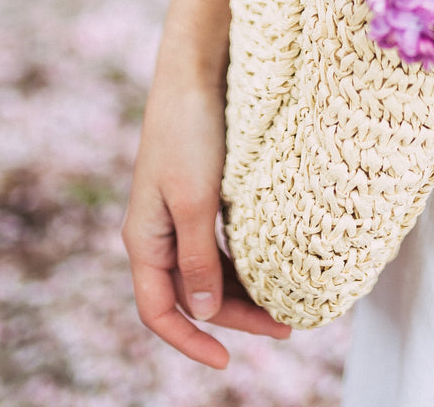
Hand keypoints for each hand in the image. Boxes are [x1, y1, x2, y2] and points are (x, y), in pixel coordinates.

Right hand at [122, 69, 290, 367]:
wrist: (197, 73)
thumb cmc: (191, 133)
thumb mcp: (196, 200)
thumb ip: (199, 257)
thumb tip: (203, 312)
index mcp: (145, 239)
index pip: (160, 311)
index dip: (191, 342)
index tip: (229, 361)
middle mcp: (159, 231)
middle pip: (193, 293)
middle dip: (235, 315)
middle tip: (287, 325)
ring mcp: (181, 212)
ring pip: (211, 268)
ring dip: (244, 289)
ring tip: (289, 301)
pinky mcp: (203, 192)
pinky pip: (222, 241)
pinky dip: (246, 258)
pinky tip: (276, 263)